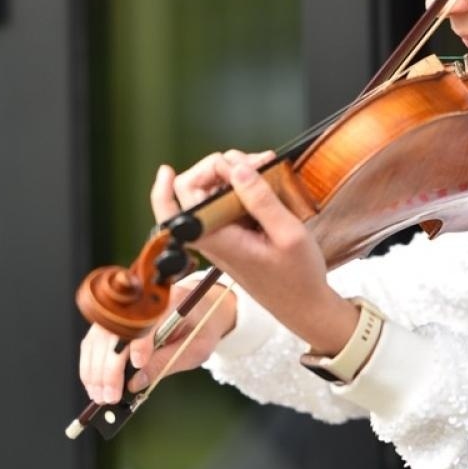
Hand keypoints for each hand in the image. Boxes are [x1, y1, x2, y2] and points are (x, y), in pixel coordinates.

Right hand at [78, 279, 237, 405]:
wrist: (199, 309)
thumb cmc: (199, 328)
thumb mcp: (195, 348)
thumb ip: (167, 362)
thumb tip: (136, 383)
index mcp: (169, 301)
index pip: (147, 321)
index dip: (140, 343)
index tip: (138, 364)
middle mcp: (140, 301)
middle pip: (116, 332)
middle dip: (110, 367)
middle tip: (110, 396)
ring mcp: (122, 309)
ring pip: (99, 338)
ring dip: (94, 369)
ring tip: (98, 395)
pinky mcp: (112, 320)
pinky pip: (94, 341)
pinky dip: (90, 363)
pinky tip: (93, 382)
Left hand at [155, 149, 358, 355]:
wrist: (303, 305)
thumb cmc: (297, 277)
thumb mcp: (288, 234)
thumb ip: (261, 200)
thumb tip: (237, 168)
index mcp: (217, 239)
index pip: (174, 212)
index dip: (163, 188)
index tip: (167, 169)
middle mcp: (213, 236)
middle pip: (192, 190)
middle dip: (217, 167)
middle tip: (252, 163)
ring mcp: (222, 234)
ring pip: (211, 191)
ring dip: (233, 173)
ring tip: (265, 167)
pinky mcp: (233, 232)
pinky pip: (228, 201)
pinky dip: (243, 185)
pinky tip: (265, 179)